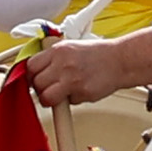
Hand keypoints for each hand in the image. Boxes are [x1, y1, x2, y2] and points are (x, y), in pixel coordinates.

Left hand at [29, 30, 151, 106]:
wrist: (120, 60)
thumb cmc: (98, 54)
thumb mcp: (70, 47)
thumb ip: (53, 58)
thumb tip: (37, 70)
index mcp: (58, 51)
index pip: (31, 66)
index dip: (32, 75)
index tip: (35, 79)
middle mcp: (62, 64)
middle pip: (36, 83)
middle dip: (40, 89)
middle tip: (49, 88)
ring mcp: (71, 79)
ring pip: (46, 97)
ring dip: (51, 99)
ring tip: (60, 95)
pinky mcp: (81, 93)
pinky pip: (67, 103)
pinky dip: (71, 101)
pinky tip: (79, 92)